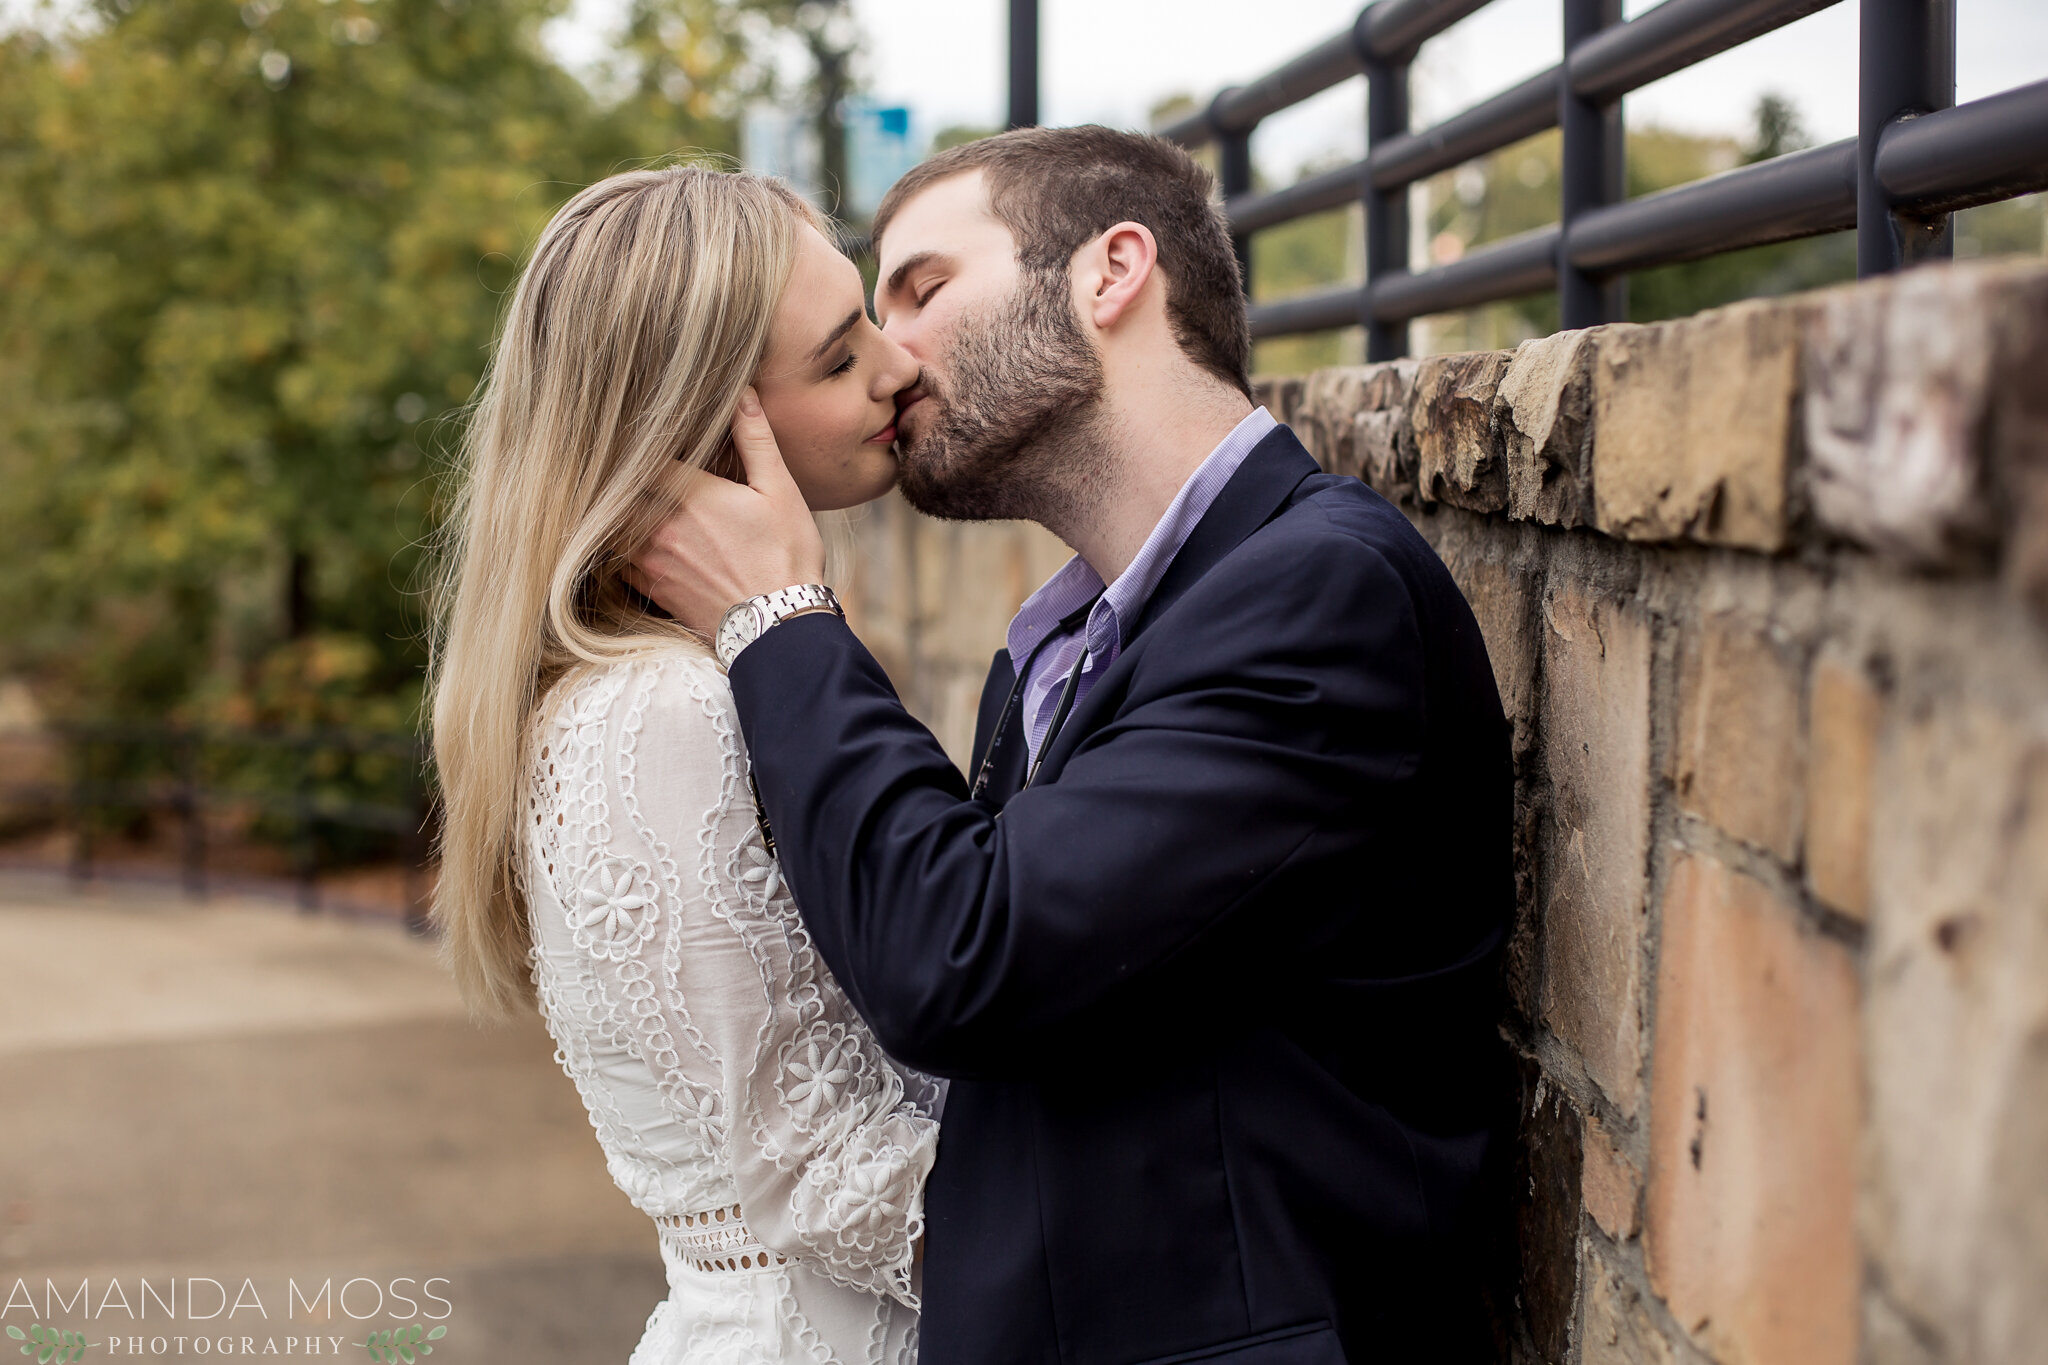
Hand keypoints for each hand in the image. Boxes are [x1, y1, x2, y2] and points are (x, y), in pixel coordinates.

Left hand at [630, 388, 826, 635]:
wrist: (780, 627)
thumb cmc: (787, 557)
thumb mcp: (780, 491)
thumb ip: (755, 439)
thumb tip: (742, 394)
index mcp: (690, 494)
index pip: (642, 454)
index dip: (636, 439)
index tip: (636, 430)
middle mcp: (660, 525)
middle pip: (618, 489)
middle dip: (617, 473)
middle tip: (607, 457)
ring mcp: (651, 560)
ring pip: (612, 525)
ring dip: (613, 510)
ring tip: (614, 496)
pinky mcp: (652, 589)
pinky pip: (616, 562)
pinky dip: (617, 547)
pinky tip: (627, 539)